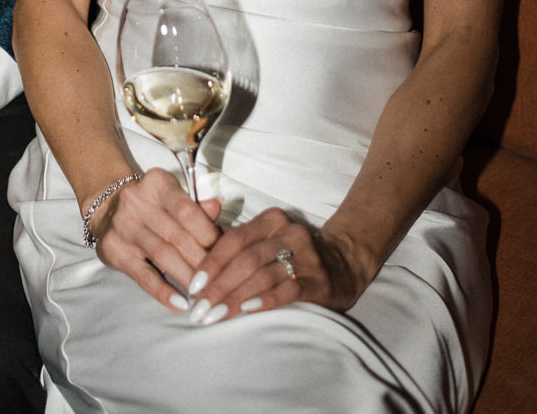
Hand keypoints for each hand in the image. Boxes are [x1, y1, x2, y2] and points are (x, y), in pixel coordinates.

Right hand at [89, 167, 221, 309]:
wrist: (107, 207)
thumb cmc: (151, 204)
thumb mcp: (172, 196)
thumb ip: (196, 205)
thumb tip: (217, 208)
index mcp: (156, 183)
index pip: (187, 210)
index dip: (209, 234)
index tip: (224, 253)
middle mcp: (136, 201)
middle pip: (177, 236)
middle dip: (202, 261)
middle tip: (220, 279)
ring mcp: (123, 226)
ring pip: (163, 256)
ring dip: (188, 278)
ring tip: (205, 293)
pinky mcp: (114, 251)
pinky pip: (143, 276)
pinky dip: (163, 292)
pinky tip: (180, 303)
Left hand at [183, 208, 364, 324]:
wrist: (343, 263)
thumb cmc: (291, 255)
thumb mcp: (266, 240)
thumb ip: (236, 246)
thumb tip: (195, 266)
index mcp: (271, 220)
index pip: (234, 239)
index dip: (211, 263)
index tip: (193, 287)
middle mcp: (288, 233)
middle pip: (245, 259)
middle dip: (218, 286)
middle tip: (200, 310)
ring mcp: (306, 256)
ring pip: (263, 275)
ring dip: (235, 298)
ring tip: (215, 316)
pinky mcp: (319, 280)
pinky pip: (287, 290)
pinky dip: (265, 300)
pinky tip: (247, 311)